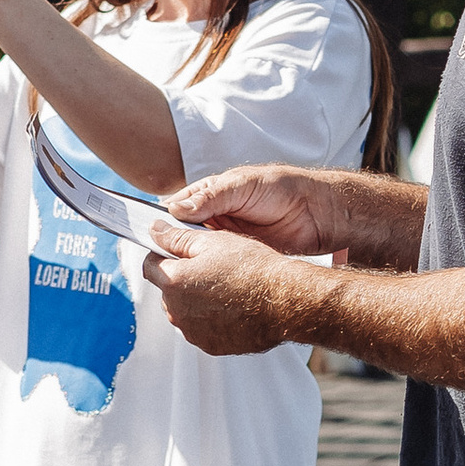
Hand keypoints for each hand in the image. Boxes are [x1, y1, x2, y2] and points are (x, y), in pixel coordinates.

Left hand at [142, 219, 311, 359]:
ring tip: (225, 288)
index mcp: (174, 281)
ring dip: (195, 300)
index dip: (163, 254)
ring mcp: (193, 331)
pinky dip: (210, 318)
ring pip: (184, 310)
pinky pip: (201, 328)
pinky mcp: (209, 345)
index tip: (179, 252)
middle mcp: (177, 311)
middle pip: (167, 290)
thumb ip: (176, 237)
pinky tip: (232, 306)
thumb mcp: (213, 241)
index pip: (150, 265)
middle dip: (181, 279)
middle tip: (211, 268)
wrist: (285, 302)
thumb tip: (155, 231)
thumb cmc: (253, 269)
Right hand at [162, 162, 344, 256]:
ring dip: (189, 261)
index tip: (147, 232)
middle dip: (171, 245)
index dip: (160, 221)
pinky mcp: (237, 258)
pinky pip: (217, 266)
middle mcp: (213, 218)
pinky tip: (201, 279)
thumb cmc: (282, 189)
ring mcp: (225, 239)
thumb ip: (210, 197)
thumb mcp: (242, 186)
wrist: (317, 214)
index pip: (174, 209)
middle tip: (161, 257)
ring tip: (177, 271)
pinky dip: (209, 272)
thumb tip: (175, 208)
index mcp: (209, 195)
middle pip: (181, 234)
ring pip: (197, 253)